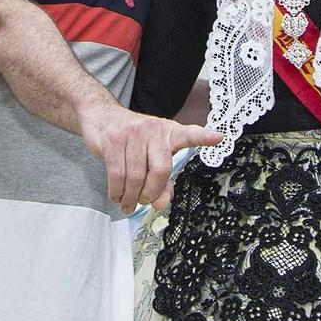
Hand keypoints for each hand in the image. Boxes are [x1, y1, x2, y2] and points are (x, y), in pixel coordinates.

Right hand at [82, 103, 219, 211]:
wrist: (101, 116)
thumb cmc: (131, 140)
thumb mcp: (151, 155)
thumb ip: (162, 180)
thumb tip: (159, 204)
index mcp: (169, 132)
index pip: (189, 134)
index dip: (204, 137)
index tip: (219, 137)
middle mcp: (153, 129)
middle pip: (160, 170)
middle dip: (151, 193)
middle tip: (144, 201)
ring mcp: (132, 133)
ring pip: (136, 177)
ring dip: (131, 197)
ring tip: (127, 203)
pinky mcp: (112, 139)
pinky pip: (117, 174)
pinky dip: (117, 192)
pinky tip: (117, 196)